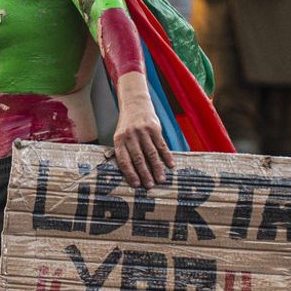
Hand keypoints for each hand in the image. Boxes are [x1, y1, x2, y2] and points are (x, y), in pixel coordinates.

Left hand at [112, 73, 174, 189]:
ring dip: (157, 168)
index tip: (137, 185)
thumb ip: (126, 151)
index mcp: (119, 140)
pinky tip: (170, 165)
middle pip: (138, 159)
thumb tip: (134, 173)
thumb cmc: (128, 125)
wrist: (135, 103)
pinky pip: (161, 145)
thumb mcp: (121, 136)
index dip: (130, 174)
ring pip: (151, 153)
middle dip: (145, 174)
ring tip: (161, 179)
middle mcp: (130, 136)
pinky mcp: (154, 128)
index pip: (124, 160)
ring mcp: (142, 131)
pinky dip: (166, 156)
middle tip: (150, 186)